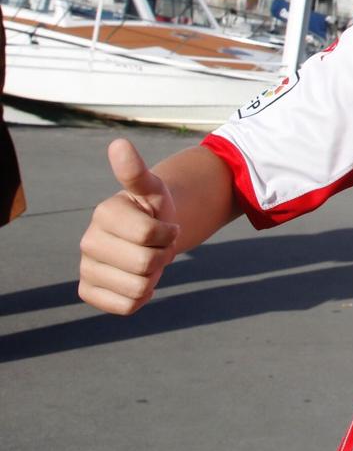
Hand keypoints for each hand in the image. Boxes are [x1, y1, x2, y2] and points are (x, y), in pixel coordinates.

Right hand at [78, 139, 181, 315]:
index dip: (169, 234)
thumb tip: (118, 144)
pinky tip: (138, 280)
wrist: (149, 235)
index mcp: (104, 213)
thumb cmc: (154, 210)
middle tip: (157, 246)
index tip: (164, 227)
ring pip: (137, 288)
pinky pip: (126, 306)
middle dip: (162, 256)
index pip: (152, 235)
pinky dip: (141, 296)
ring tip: (147, 261)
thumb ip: (137, 171)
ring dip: (153, 277)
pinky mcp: (88, 291)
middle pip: (146, 265)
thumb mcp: (154, 189)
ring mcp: (86, 268)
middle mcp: (88, 242)